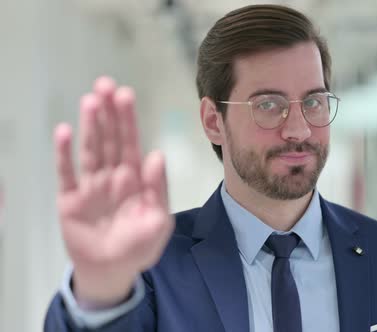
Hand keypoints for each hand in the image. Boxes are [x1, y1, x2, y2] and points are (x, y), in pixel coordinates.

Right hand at [54, 76, 172, 306]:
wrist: (112, 272)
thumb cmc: (139, 246)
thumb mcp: (158, 221)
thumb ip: (159, 189)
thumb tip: (157, 155)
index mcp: (135, 179)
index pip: (131, 143)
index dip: (128, 120)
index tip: (125, 94)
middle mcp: (112, 176)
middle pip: (110, 139)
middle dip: (108, 113)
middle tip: (105, 84)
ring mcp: (89, 186)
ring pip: (90, 150)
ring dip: (90, 126)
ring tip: (90, 101)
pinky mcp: (69, 200)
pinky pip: (66, 174)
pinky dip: (64, 154)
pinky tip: (64, 132)